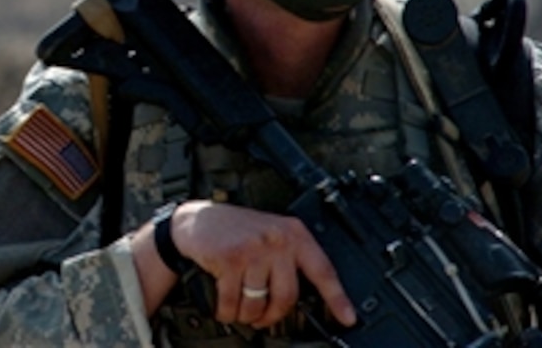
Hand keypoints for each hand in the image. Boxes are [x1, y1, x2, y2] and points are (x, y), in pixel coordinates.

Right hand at [170, 200, 355, 329]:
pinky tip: (223, 307)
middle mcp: (276, 240)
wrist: (193, 220)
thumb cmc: (232, 230)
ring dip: (246, 315)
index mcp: (293, 234)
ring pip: (258, 302)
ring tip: (240, 311)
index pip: (323, 269)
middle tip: (263, 320)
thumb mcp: (269, 233)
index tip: (348, 318)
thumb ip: (287, 257)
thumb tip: (305, 296)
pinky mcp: (230, 259)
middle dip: (273, 316)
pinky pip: (233, 302)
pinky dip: (226, 312)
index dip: (337, 298)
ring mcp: (253, 249)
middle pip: (287, 296)